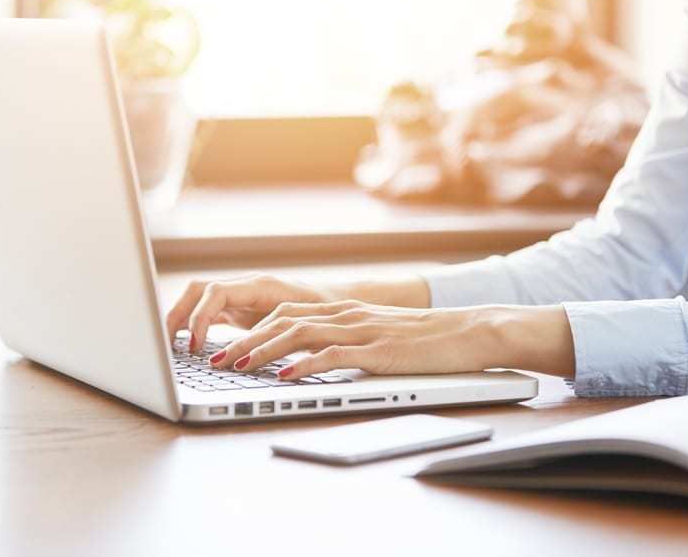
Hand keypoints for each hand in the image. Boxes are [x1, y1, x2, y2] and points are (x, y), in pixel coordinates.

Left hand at [166, 273, 431, 352]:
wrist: (468, 331)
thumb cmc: (425, 341)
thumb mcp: (377, 336)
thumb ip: (345, 342)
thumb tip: (312, 361)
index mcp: (343, 310)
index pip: (286, 312)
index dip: (252, 327)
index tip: (226, 344)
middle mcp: (346, 313)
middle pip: (283, 319)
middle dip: (246, 338)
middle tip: (218, 358)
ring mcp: (361, 329)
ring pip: (299, 332)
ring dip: (264, 349)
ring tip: (238, 366)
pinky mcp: (376, 349)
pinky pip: (331, 354)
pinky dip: (303, 364)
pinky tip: (284, 377)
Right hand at [166, 274, 335, 351]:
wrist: (337, 303)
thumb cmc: (325, 312)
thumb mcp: (303, 323)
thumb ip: (278, 333)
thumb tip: (247, 354)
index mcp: (259, 285)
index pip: (215, 292)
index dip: (199, 318)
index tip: (194, 345)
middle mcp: (245, 287)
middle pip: (197, 290)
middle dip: (177, 315)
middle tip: (167, 346)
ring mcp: (240, 297)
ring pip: (198, 299)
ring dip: (180, 319)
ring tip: (169, 347)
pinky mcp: (239, 310)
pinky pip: (208, 312)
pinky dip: (193, 326)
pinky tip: (186, 346)